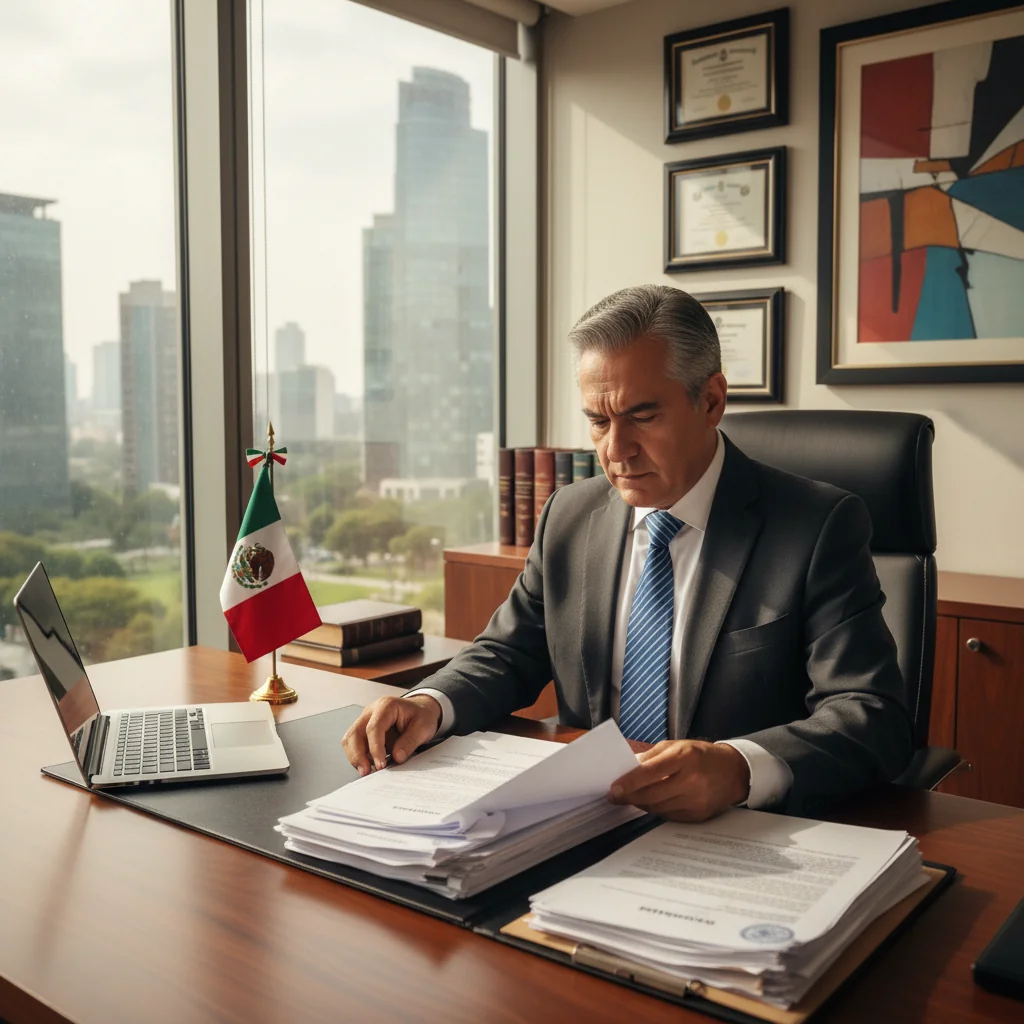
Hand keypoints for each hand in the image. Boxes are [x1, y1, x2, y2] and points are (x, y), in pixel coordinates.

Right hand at [342, 694, 441, 775]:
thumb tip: (397, 757)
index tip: (380, 764)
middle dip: (358, 755)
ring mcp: (366, 720)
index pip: (373, 727)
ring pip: (350, 739)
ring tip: (366, 771)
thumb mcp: (423, 727)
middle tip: (366, 772)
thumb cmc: (421, 715)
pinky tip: (368, 766)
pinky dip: (358, 756)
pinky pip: (354, 744)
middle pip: (355, 733)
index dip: (375, 748)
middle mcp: (371, 712)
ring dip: (355, 757)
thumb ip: (410, 742)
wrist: (420, 710)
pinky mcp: (364, 731)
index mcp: (386, 706)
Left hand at [608, 740, 750, 821]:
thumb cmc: (701, 755)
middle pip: (652, 795)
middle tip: (615, 796)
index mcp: (684, 758)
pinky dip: (657, 809)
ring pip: (658, 808)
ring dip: (641, 804)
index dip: (630, 782)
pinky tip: (651, 802)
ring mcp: (696, 801)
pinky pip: (669, 816)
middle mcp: (691, 781)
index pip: (650, 772)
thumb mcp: (677, 746)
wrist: (734, 772)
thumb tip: (628, 769)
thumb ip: (652, 757)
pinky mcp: (698, 816)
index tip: (613, 788)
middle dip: (630, 797)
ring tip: (631, 797)